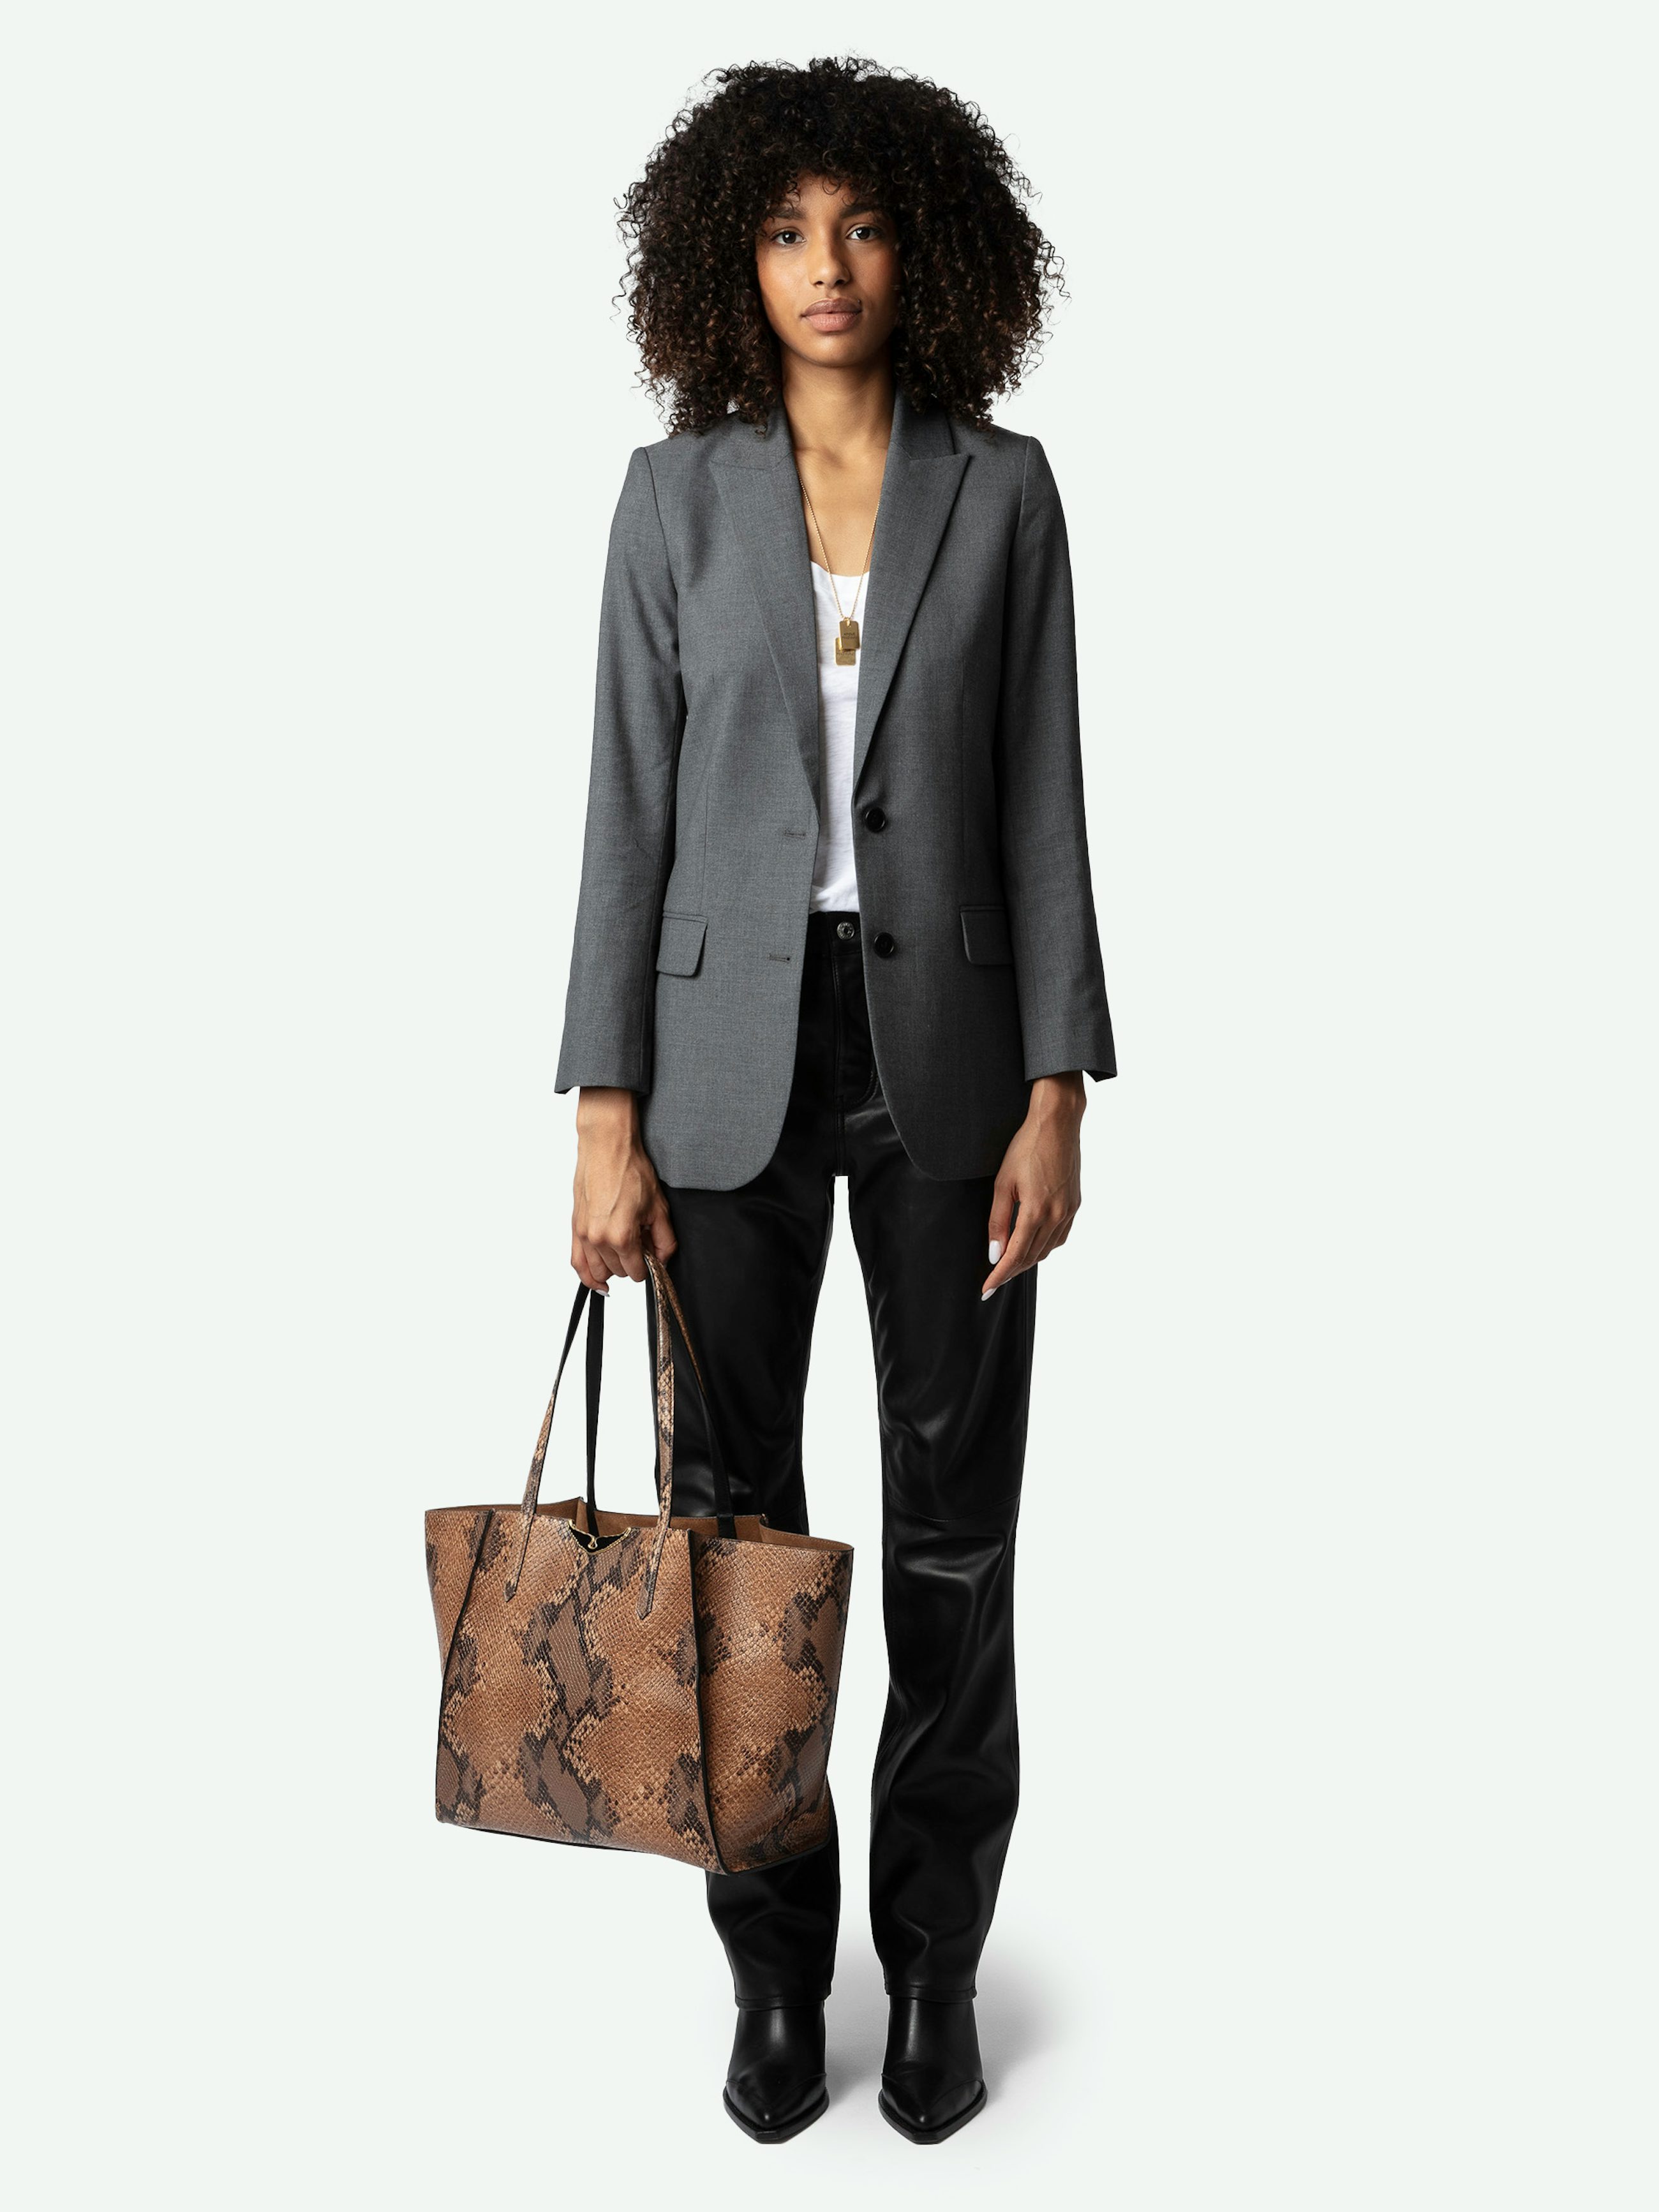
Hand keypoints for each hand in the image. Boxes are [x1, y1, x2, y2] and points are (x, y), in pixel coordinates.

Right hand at [571, 1087, 676, 1291]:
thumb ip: (664, 1240)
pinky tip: (598, 1281)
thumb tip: (663, 1259)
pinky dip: (587, 1275)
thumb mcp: (658, 1207)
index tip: (651, 1253)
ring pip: (598, 1271)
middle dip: (632, 1263)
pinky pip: (577, 1262)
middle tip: (640, 1243)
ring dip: (612, 1267)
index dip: (648, 1266)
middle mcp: (599, 1239)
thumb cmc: (630, 1169)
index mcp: (621, 1236)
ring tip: (623, 1249)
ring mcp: (584, 1234)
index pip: (637, 1272)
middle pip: (619, 1272)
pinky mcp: (575, 1227)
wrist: (607, 1147)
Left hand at [982, 1073, 1085, 1297]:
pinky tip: (1032, 1245)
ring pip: (1046, 1250)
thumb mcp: (1003, 1183)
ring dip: (1027, 1261)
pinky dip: (1043, 1247)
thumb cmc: (1026, 1147)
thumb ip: (998, 1221)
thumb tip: (995, 1254)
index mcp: (1036, 1212)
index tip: (986, 1290)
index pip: (1015, 1256)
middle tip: (992, 1281)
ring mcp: (1069, 1211)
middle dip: (1010, 1272)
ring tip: (1008, 1265)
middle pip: (1031, 1257)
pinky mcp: (1075, 1205)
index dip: (999, 1275)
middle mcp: (1056, 1216)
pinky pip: (1059, 1237)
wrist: (1058, 1124)